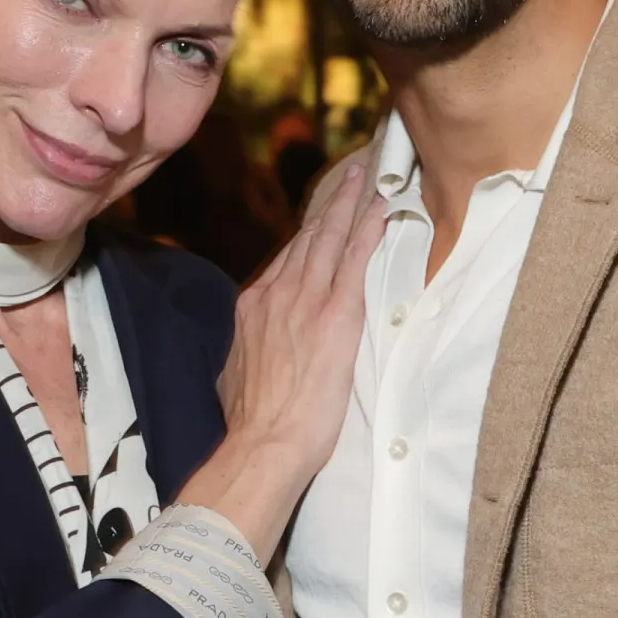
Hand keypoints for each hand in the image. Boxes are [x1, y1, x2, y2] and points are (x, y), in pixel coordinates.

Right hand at [177, 152, 382, 559]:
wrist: (263, 442)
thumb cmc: (251, 424)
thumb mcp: (235, 377)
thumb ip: (249, 351)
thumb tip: (253, 352)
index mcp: (253, 308)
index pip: (285, 262)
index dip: (306, 238)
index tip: (320, 221)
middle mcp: (276, 294)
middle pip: (306, 238)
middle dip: (330, 205)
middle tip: (350, 174)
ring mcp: (305, 300)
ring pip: (328, 238)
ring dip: (349, 204)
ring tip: (365, 176)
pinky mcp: (334, 313)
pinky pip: (353, 259)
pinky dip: (367, 229)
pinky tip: (381, 207)